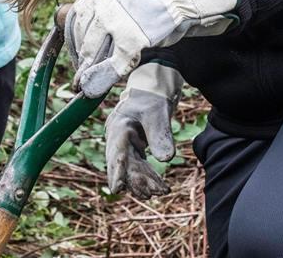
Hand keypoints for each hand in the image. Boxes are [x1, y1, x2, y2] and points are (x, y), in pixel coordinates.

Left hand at [65, 0, 237, 96]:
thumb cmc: (151, 2)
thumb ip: (102, 11)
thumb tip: (80, 36)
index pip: (75, 21)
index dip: (74, 44)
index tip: (77, 58)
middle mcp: (104, 5)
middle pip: (83, 40)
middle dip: (81, 62)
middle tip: (81, 77)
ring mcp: (117, 22)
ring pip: (93, 53)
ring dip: (89, 72)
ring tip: (88, 84)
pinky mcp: (132, 39)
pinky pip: (113, 65)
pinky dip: (105, 79)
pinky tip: (102, 87)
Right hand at [105, 63, 182, 199]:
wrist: (153, 89)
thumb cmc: (152, 96)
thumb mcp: (157, 113)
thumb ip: (160, 135)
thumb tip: (166, 160)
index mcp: (118, 127)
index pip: (116, 152)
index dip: (117, 171)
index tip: (118, 188)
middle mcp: (118, 138)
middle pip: (123, 164)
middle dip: (136, 181)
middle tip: (153, 194)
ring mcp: (125, 144)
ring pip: (131, 168)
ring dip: (144, 182)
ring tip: (161, 192)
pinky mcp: (134, 147)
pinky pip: (138, 166)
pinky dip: (148, 177)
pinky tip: (160, 187)